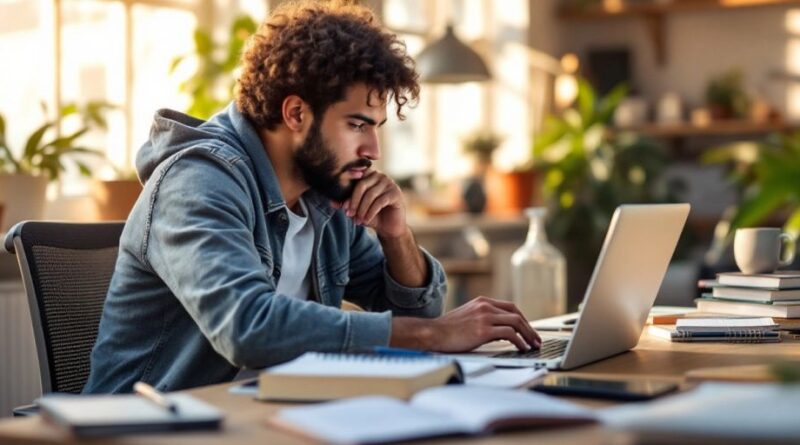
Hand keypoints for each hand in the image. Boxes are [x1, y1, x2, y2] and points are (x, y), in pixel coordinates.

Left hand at [336, 170, 406, 238]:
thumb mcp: (356, 210)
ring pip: (370, 194)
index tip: (342, 208)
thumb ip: (345, 204)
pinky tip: (366, 221)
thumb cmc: (371, 215)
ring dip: (362, 209)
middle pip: (362, 185)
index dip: (347, 193)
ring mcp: (389, 183)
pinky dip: (371, 212)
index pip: (354, 179)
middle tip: (349, 215)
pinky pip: (380, 201)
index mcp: (368, 175)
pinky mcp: (396, 193)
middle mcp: (380, 176)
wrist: (389, 228)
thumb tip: (332, 202)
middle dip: (354, 202)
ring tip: (357, 221)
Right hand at [391, 296, 540, 352]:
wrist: (433, 333)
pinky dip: (519, 341)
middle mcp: (485, 306)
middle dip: (529, 327)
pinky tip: (521, 348)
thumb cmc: (448, 330)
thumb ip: (484, 319)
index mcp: (482, 302)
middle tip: (536, 339)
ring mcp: (485, 317)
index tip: (529, 330)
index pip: (510, 307)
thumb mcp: (468, 317)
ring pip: (516, 322)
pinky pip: (509, 334)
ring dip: (528, 335)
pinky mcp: (483, 330)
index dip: (523, 319)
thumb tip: (500, 332)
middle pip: (516, 313)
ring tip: (532, 345)